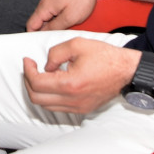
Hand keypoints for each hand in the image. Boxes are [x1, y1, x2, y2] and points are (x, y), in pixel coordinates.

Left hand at [23, 37, 138, 113]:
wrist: (126, 71)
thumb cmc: (105, 56)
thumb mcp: (77, 44)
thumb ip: (55, 53)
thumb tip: (46, 66)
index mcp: (70, 84)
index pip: (37, 83)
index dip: (27, 70)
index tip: (27, 60)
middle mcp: (73, 100)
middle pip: (37, 99)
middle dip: (28, 82)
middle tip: (30, 68)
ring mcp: (78, 108)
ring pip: (46, 106)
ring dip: (38, 91)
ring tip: (40, 74)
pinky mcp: (83, 110)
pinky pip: (58, 108)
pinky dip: (49, 97)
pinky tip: (53, 83)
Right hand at [26, 0, 101, 31]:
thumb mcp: (69, 18)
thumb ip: (55, 27)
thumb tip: (45, 33)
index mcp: (45, 6)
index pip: (31, 24)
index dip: (34, 35)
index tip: (40, 43)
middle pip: (39, 19)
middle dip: (45, 29)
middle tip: (56, 37)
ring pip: (47, 13)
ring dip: (53, 22)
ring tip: (65, 27)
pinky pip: (54, 7)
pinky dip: (57, 15)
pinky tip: (68, 17)